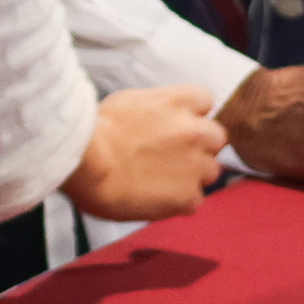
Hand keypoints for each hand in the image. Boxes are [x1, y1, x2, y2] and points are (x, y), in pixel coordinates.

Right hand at [62, 84, 226, 221]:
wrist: (87, 161)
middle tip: (173, 156)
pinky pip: (194, 201)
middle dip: (200, 146)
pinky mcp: (187, 196)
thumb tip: (154, 119)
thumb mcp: (129, 102)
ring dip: (192, 175)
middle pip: (216, 138)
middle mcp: (195, 131)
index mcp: (179, 101)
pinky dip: (177, 203)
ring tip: (161, 182)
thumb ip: (155, 109)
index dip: (192, 114)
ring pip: (210, 171)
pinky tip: (154, 200)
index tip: (177, 124)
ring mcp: (195, 165)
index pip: (205, 101)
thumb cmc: (95, 131)